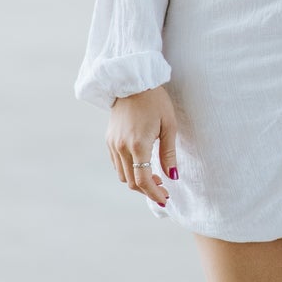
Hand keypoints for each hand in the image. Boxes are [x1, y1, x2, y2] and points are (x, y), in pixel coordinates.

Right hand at [107, 86, 178, 207]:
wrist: (132, 82)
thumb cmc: (155, 101)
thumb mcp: (169, 126)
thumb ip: (168, 154)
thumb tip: (172, 177)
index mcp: (138, 145)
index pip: (143, 181)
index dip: (154, 193)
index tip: (165, 199)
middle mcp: (121, 147)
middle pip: (131, 182)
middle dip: (147, 189)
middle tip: (163, 187)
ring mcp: (113, 144)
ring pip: (123, 175)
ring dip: (137, 181)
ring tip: (154, 176)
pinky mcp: (109, 139)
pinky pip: (117, 164)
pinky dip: (129, 170)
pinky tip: (141, 164)